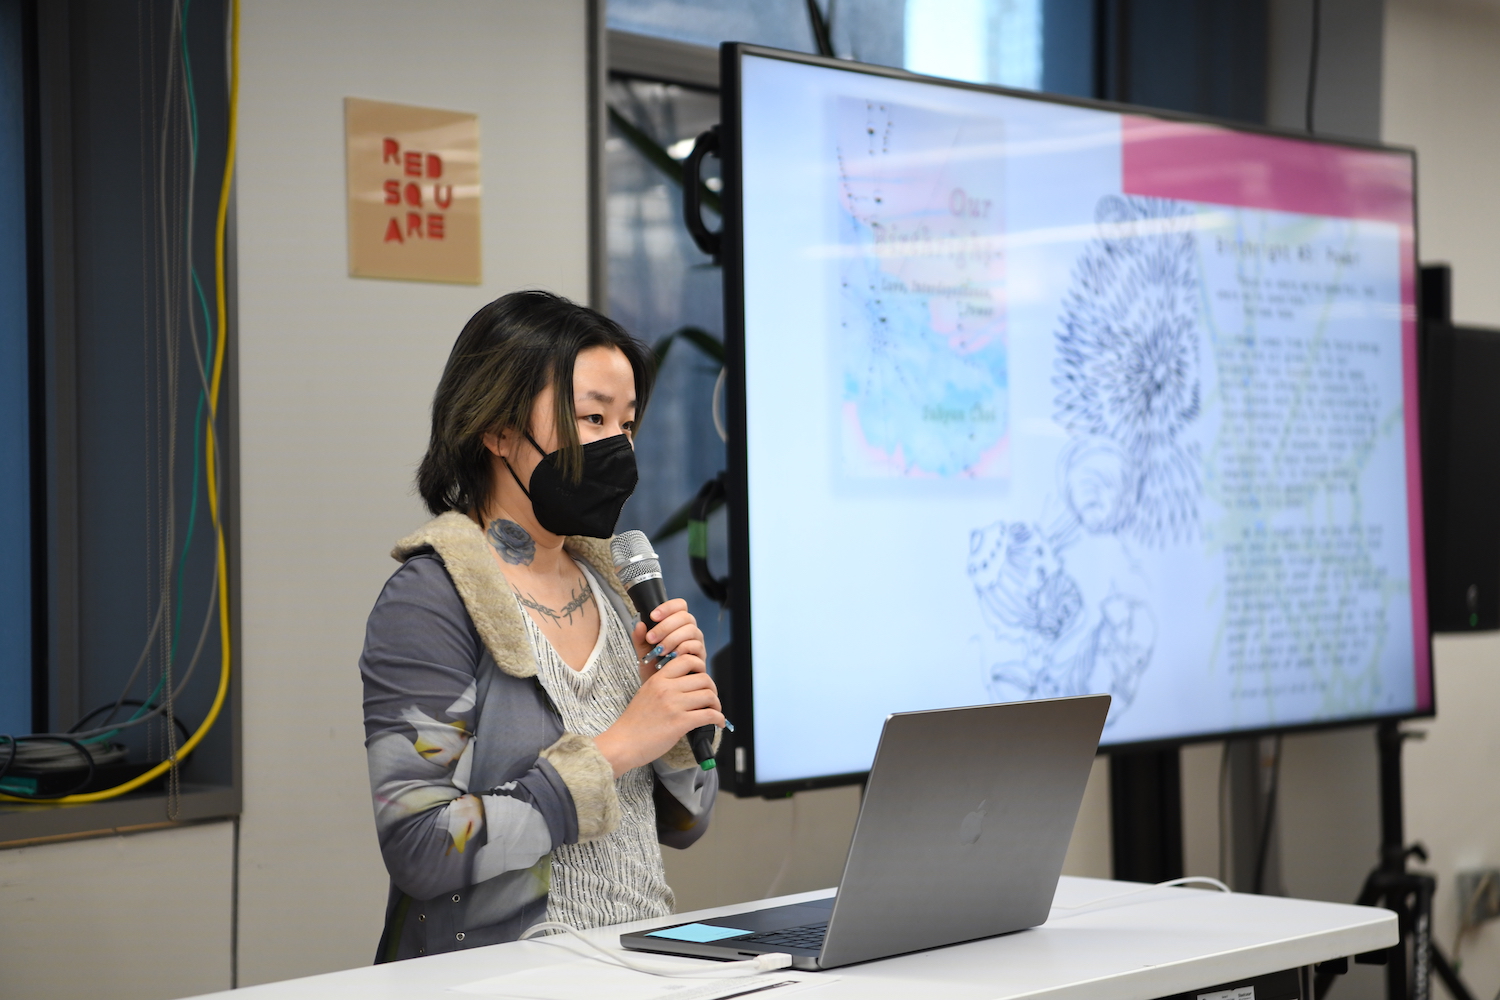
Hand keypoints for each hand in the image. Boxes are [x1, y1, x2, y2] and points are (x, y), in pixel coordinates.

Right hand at [595, 608, 720, 775]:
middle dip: (712, 689)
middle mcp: (667, 689)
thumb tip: (687, 685)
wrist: (622, 743)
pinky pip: (709, 715)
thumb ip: (664, 685)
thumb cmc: (633, 723)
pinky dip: (719, 718)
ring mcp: (674, 705)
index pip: (687, 660)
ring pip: (709, 695)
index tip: (702, 679)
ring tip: (715, 711)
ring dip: (717, 704)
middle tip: (710, 699)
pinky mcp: (680, 723)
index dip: (701, 667)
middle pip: (704, 678)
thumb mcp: (645, 694)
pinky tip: (718, 723)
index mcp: (658, 679)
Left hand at [629, 598, 704, 679]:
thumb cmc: (654, 670)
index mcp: (677, 625)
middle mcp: (689, 631)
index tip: (653, 616)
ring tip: (659, 650)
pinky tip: (672, 656)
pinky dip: (683, 649)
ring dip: (673, 638)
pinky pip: (696, 646)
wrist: (662, 692)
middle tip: (651, 638)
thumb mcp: (643, 653)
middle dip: (666, 626)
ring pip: (691, 630)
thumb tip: (639, 624)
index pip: (679, 606)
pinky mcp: (700, 657)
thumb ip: (640, 639)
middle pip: (685, 617)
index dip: (668, 607)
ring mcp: (696, 644)